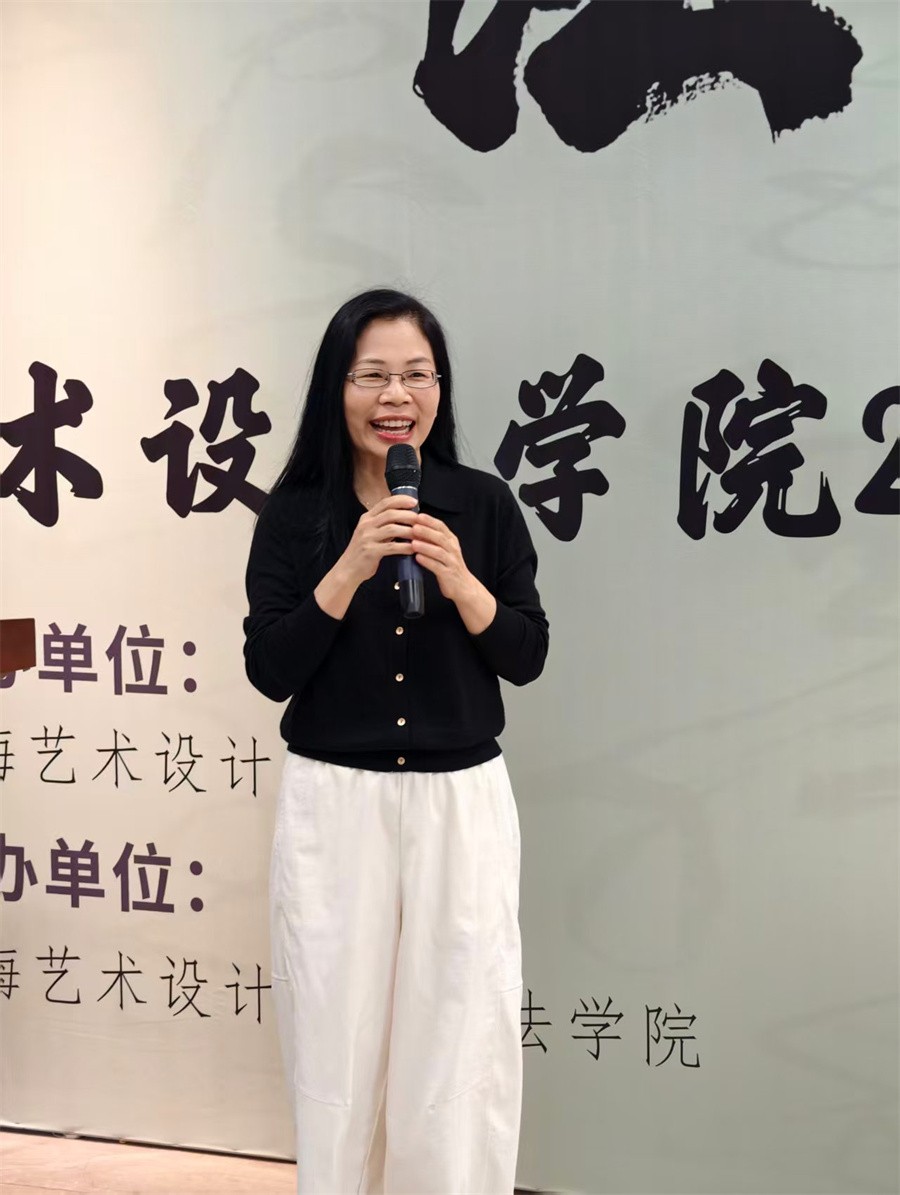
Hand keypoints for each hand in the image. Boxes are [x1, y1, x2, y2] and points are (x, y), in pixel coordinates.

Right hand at [339, 494, 418, 585]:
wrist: (348, 569)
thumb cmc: (363, 551)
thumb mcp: (371, 533)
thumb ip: (384, 524)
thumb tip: (405, 517)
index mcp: (367, 518)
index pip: (385, 503)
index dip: (401, 500)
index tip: (414, 502)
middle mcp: (366, 525)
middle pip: (390, 514)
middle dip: (408, 515)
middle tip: (421, 519)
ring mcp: (367, 538)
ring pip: (392, 529)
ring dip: (409, 531)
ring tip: (420, 534)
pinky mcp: (370, 551)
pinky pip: (391, 547)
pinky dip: (404, 547)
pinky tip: (413, 549)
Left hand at [410, 513, 495, 632]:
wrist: (463, 586)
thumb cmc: (449, 566)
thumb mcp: (444, 549)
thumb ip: (432, 539)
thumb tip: (414, 528)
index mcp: (451, 541)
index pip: (441, 527)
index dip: (430, 521)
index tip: (418, 516)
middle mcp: (452, 549)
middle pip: (440, 537)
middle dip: (427, 531)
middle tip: (414, 526)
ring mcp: (451, 562)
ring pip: (439, 552)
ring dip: (426, 546)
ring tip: (413, 543)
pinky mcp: (448, 574)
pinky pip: (437, 567)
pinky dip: (427, 562)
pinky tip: (418, 558)